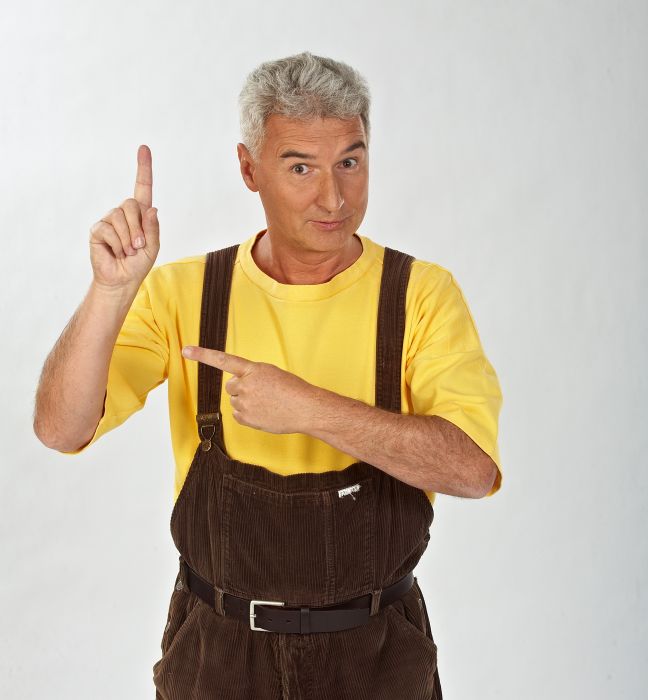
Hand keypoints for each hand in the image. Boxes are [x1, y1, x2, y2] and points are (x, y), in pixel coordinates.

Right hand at [89, 144, 159, 291]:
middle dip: (138, 228)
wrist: (121, 280)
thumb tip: (152, 209)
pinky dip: (116, 244)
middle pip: (132, 204)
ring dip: (128, 239)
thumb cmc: (138, 264)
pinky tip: (115, 252)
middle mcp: (124, 213)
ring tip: (127, 252)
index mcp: (141, 215)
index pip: (143, 187)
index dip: (143, 168)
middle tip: (138, 247)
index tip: (144, 148)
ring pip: (120, 216)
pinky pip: (108, 229)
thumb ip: (153, 228)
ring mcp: (109, 219)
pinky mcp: (98, 229)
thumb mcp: (153, 247)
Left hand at [181, 346, 320, 433]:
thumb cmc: (293, 390)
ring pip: (235, 401)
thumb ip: (252, 376)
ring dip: (247, 402)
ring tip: (267, 403)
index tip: (185, 350)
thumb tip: (237, 389)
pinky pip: (238, 415)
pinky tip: (264, 413)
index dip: (202, 355)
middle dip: (241, 389)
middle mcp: (245, 384)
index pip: (223, 359)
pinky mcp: (245, 418)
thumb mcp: (272, 373)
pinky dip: (249, 415)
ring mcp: (244, 402)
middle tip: (261, 392)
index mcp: (253, 369)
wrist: (305, 408)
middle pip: (230, 386)